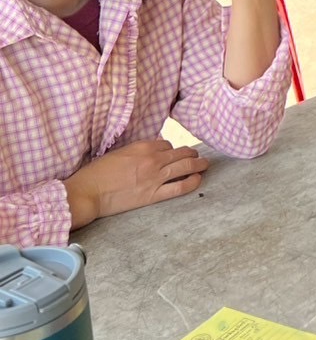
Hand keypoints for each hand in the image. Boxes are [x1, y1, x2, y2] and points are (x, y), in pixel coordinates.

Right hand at [62, 140, 208, 228]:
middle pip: (181, 153)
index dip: (171, 149)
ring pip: (186, 166)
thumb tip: (151, 151)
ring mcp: (155, 177)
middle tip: (197, 156)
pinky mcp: (153, 195)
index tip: (172, 154)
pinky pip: (180, 187)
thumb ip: (137, 151)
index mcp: (142, 146)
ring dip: (199, 164)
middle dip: (192, 153)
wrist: (87, 193)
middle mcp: (153, 159)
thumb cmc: (97, 173)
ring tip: (204, 164)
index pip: (167, 144)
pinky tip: (198, 179)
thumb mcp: (118, 153)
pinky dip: (193, 181)